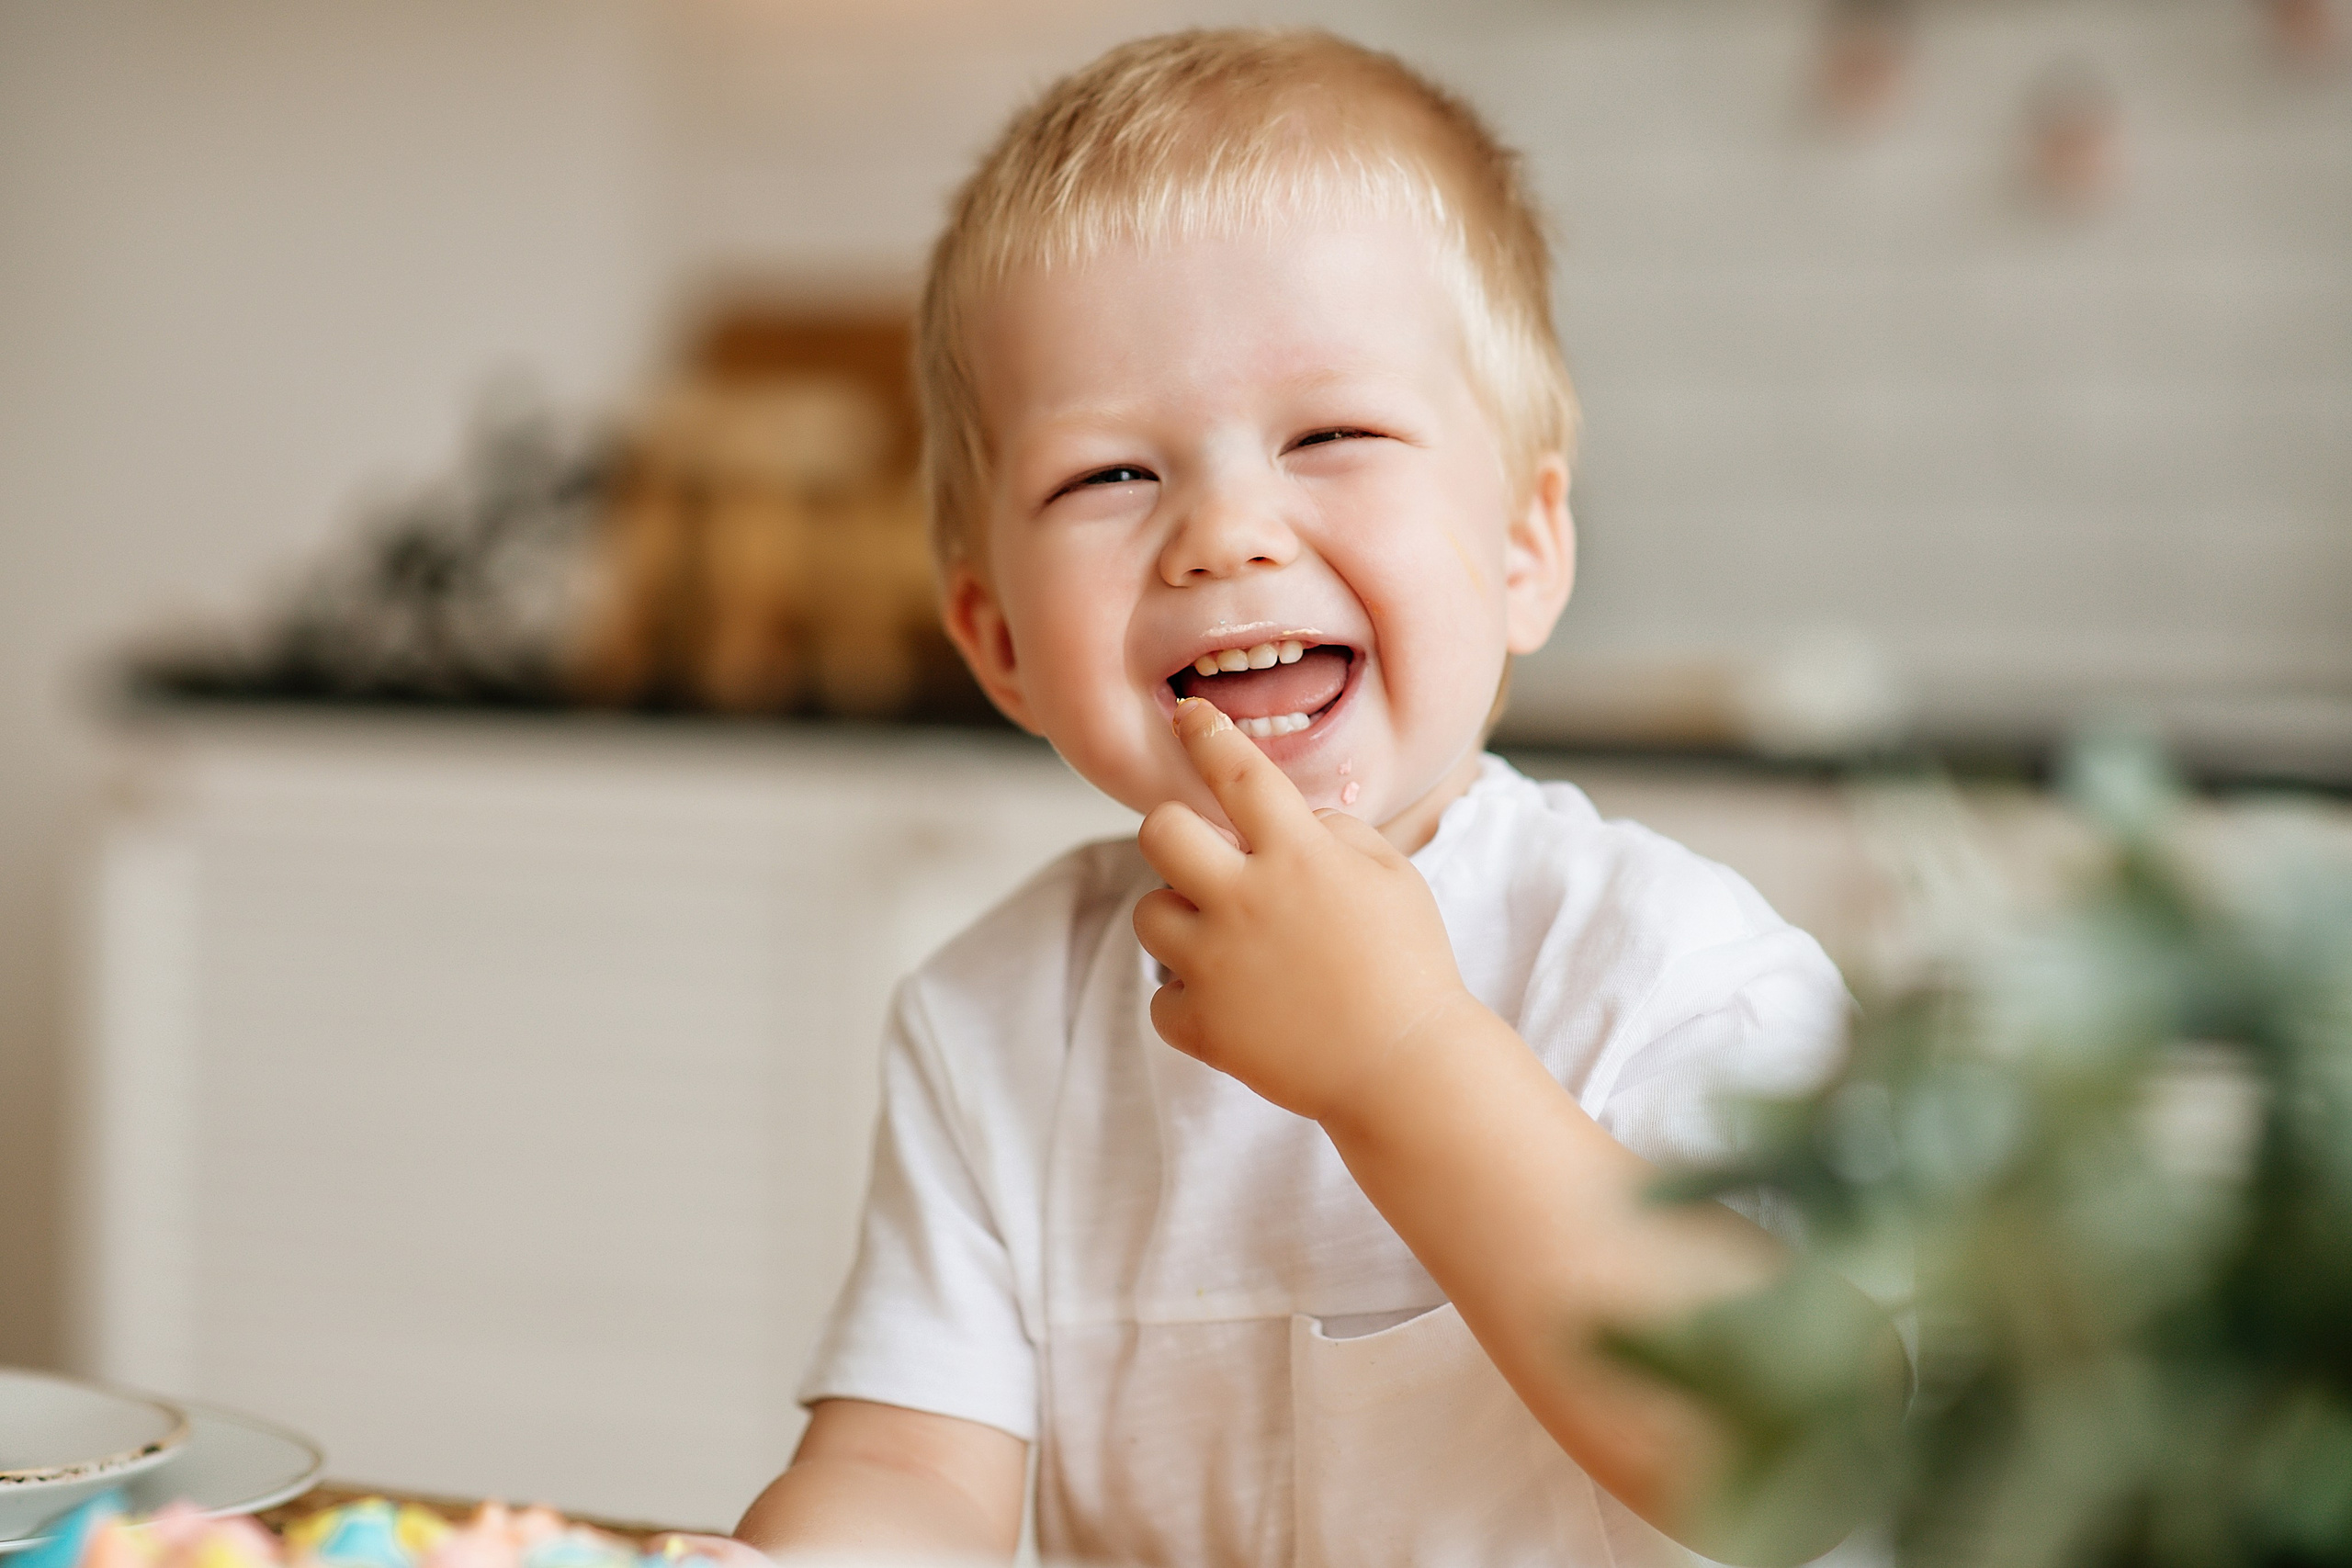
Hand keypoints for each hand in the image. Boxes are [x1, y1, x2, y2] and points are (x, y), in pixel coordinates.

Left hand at [1131, 697, 1480, 1124]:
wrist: (1407, 1069)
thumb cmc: (1410, 965)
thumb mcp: (1392, 877)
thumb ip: (1335, 833)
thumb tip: (1294, 819)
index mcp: (1298, 855)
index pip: (1236, 772)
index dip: (1206, 734)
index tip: (1189, 716)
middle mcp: (1246, 900)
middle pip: (1159, 833)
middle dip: (1171, 834)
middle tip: (1200, 857)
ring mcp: (1216, 965)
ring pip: (1148, 914)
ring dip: (1178, 920)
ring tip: (1225, 942)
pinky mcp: (1203, 1026)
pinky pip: (1161, 999)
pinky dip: (1189, 1002)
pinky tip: (1234, 1005)